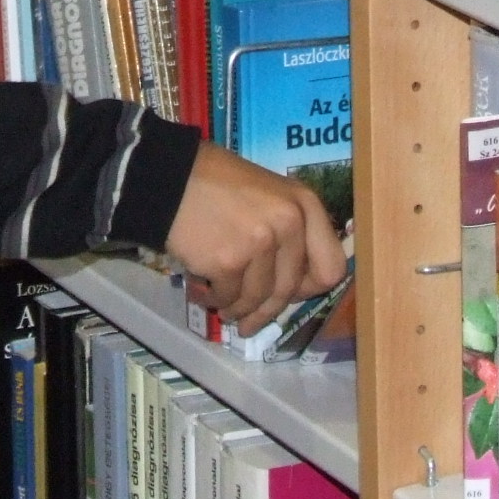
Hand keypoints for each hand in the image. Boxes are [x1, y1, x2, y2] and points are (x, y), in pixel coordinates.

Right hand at [164, 142, 347, 335]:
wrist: (167, 175)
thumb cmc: (216, 181)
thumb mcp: (268, 193)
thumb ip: (288, 229)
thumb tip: (293, 281)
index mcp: (304, 204)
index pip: (330, 267)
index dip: (310, 286)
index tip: (290, 294)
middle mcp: (290, 223)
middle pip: (288, 289)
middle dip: (266, 311)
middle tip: (249, 323)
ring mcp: (260, 244)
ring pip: (257, 299)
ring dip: (238, 310)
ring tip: (223, 309)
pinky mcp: (229, 262)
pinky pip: (228, 297)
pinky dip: (214, 301)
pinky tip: (202, 292)